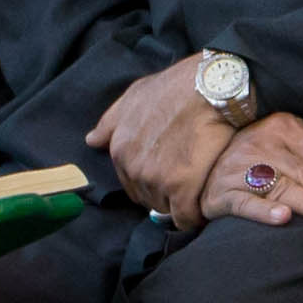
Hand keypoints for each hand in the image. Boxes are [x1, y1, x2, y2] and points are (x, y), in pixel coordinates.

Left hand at [90, 55, 246, 221]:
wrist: (211, 87)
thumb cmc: (176, 86)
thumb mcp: (135, 96)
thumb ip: (112, 121)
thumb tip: (92, 140)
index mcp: (120, 150)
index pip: (132, 183)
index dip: (153, 181)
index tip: (171, 175)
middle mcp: (133, 168)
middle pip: (149, 198)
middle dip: (167, 194)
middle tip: (189, 181)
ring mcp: (156, 179)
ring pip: (168, 208)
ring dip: (183, 204)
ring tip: (200, 189)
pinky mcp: (182, 187)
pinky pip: (186, 216)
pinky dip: (196, 215)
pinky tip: (206, 205)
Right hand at [203, 112, 302, 225]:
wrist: (206, 166)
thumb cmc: (263, 155)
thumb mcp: (297, 142)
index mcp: (286, 128)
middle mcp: (263, 144)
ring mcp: (240, 168)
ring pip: (283, 187)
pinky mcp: (222, 192)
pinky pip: (244, 203)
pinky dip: (263, 210)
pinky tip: (283, 218)